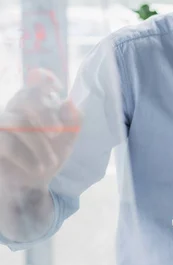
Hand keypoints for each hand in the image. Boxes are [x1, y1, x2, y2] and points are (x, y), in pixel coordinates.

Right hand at [0, 69, 79, 196]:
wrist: (34, 185)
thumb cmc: (50, 155)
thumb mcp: (67, 140)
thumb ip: (73, 121)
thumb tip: (70, 103)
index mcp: (37, 103)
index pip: (37, 81)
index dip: (44, 79)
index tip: (56, 86)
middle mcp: (17, 108)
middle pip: (26, 97)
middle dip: (45, 113)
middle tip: (57, 132)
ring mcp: (3, 123)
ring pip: (18, 122)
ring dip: (38, 144)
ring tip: (50, 162)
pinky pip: (6, 141)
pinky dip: (24, 156)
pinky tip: (36, 168)